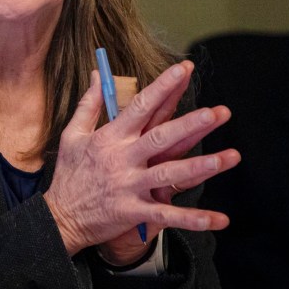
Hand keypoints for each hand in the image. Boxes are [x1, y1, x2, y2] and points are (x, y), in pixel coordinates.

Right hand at [43, 61, 239, 262]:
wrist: (59, 217)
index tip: (183, 69)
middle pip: (161, 137)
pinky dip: (193, 219)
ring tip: (229, 158)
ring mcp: (129, 186)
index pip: (140, 106)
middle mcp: (122, 159)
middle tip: (215, 112)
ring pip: (170, 174)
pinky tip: (217, 219)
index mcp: (110, 138)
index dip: (163, 87)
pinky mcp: (133, 211)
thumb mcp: (72, 134)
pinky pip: (167, 216)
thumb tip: (95, 75)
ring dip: (201, 167)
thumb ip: (88, 103)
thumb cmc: (68, 174)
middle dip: (190, 124)